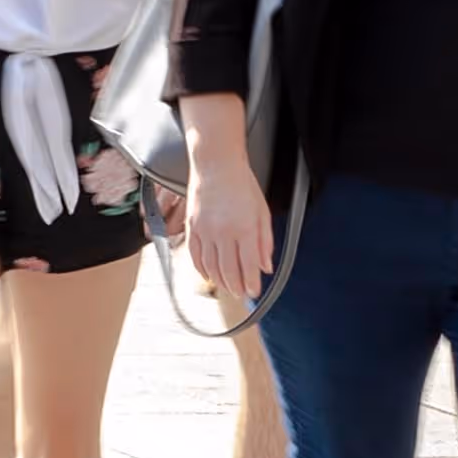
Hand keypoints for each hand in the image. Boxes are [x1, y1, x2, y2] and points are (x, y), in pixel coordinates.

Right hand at [183, 152, 273, 309]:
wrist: (216, 164)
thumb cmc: (242, 183)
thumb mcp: (263, 211)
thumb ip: (265, 241)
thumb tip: (266, 266)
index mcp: (245, 228)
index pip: (249, 266)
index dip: (251, 283)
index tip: (254, 292)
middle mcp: (223, 232)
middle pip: (228, 270)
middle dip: (236, 287)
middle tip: (240, 293)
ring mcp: (205, 230)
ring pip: (210, 266)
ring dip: (219, 281)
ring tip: (226, 287)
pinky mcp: (192, 226)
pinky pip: (194, 255)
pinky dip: (200, 268)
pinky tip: (207, 274)